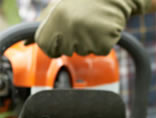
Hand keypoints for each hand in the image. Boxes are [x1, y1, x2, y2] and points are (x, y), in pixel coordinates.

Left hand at [35, 0, 150, 57]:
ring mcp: (88, 37)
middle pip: (68, 51)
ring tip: (95, 24)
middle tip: (84, 24)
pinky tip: (104, 28)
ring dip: (90, 41)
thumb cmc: (84, 0)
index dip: (55, 45)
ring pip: (85, 52)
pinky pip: (100, 51)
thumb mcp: (59, 7)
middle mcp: (70, 29)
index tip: (63, 37)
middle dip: (75, 41)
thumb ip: (43, 24)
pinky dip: (104, 43)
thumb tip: (27, 43)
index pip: (47, 47)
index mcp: (56, 18)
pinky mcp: (104, 43)